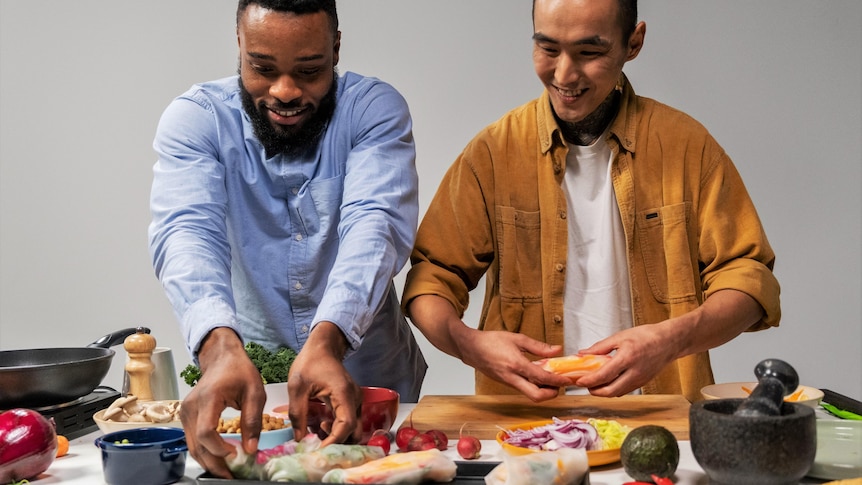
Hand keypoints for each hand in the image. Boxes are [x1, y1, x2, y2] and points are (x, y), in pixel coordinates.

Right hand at [179, 328, 265, 478]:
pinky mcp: (186, 417)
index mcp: (209, 397)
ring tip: (228, 472)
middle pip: (197, 445)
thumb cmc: (239, 371)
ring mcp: (185, 412)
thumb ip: (253, 420)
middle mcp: (191, 407)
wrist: (222, 358)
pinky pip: (193, 440)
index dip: (220, 448)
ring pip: (192, 447)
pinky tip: (220, 459)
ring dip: (209, 462)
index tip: (237, 455)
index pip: (207, 431)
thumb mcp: (255, 392)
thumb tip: (250, 449)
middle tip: (233, 475)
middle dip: (215, 464)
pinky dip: (205, 452)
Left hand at [287, 322, 362, 445]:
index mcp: (343, 393)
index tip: (318, 450)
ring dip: (337, 435)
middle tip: (317, 443)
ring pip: (352, 428)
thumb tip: (299, 439)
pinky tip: (320, 423)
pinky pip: (348, 420)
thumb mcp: (297, 387)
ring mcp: (355, 400)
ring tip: (316, 430)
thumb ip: (298, 414)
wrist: (323, 346)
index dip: (333, 441)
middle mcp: (355, 398)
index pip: (345, 425)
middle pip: (354, 430)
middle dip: (337, 442)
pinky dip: (337, 428)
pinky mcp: (351, 401)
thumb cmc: (310, 362)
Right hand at [407, 294, 569, 401]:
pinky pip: (524, 389)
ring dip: (544, 390)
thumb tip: (557, 350)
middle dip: (552, 394)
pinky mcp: (506, 383)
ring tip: (552, 379)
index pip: (542, 377)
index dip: (558, 381)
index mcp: (516, 365)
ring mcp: (508, 383)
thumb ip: (538, 346)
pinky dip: (534, 386)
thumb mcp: (517, 338)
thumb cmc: (491, 341)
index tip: (569, 379)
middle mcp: (512, 378)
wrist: (470, 348)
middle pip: (536, 396)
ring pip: (530, 394)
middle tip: (561, 385)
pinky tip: (539, 376)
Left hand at [574, 290, 763, 395]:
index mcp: (627, 358)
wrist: (670, 341)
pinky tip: (607, 382)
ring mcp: (640, 380)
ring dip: (603, 391)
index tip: (577, 381)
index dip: (588, 381)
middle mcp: (634, 372)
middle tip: (584, 384)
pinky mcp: (643, 383)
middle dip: (594, 391)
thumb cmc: (646, 336)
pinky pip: (625, 390)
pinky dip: (613, 389)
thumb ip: (600, 347)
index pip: (604, 375)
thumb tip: (582, 354)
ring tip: (593, 383)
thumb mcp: (620, 336)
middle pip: (610, 391)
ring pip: (617, 393)